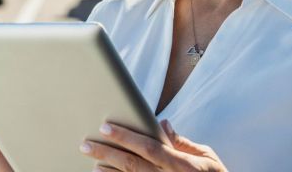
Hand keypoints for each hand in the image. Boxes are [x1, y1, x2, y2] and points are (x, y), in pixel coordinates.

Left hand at [80, 120, 226, 171]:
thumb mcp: (206, 157)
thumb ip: (183, 142)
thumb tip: (163, 124)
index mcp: (181, 164)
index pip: (148, 147)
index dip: (126, 136)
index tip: (105, 127)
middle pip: (132, 164)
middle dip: (107, 152)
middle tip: (86, 144)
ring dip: (108, 171)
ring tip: (92, 162)